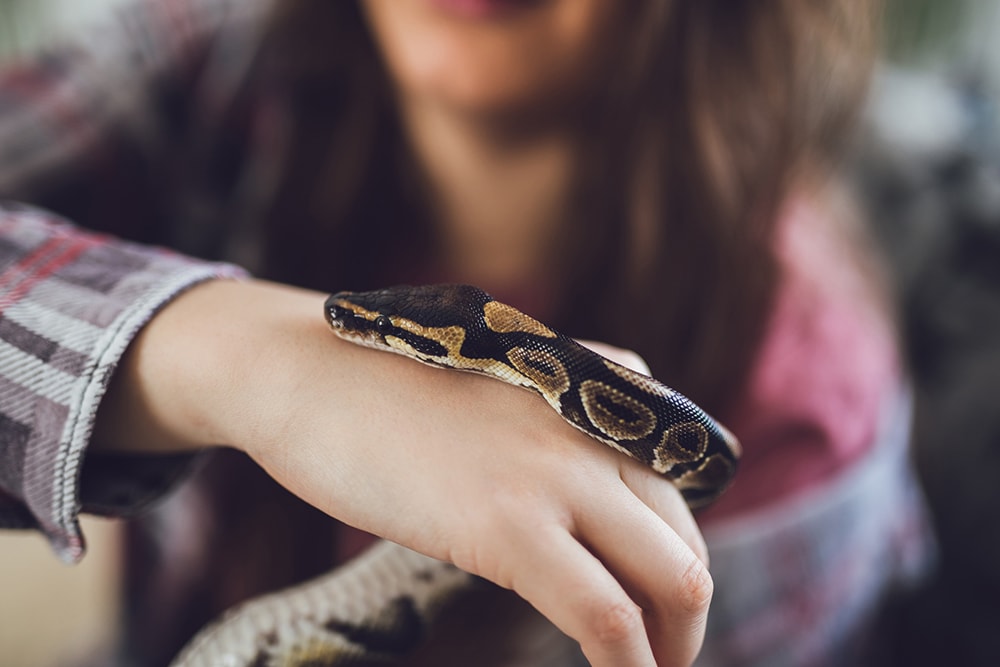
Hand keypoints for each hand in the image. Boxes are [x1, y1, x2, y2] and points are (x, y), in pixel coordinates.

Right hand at [95, 279, 712, 666]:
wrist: (307, 372)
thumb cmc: (385, 390)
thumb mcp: (497, 391)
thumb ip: (551, 428)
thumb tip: (574, 500)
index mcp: (598, 387)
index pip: (675, 495)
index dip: (670, 564)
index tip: (653, 610)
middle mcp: (596, 426)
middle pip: (683, 542)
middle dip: (682, 615)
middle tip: (655, 656)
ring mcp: (557, 474)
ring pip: (672, 579)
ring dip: (670, 647)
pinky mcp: (509, 524)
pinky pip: (604, 615)